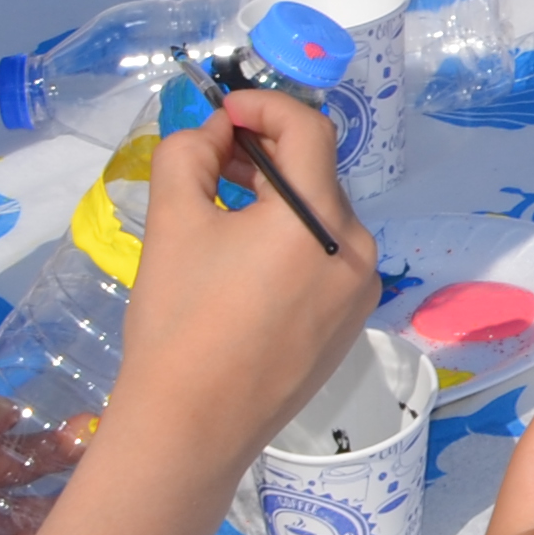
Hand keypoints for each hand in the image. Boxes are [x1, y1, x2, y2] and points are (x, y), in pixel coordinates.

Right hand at [103, 88, 375, 473]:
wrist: (190, 428)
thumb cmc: (179, 322)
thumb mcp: (173, 224)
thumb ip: (189, 157)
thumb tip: (212, 131)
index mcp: (319, 220)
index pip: (310, 130)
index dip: (265, 106)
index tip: (223, 110)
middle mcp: (357, 248)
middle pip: (316, 176)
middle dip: (265, 155)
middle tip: (212, 159)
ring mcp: (360, 289)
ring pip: (322, 219)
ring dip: (278, 201)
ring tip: (223, 209)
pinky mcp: (350, 322)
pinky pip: (327, 259)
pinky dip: (292, 243)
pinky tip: (246, 263)